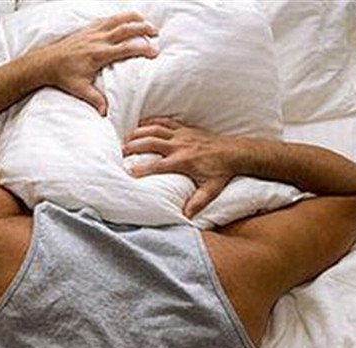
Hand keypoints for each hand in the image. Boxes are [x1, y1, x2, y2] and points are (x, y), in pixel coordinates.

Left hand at [42, 12, 157, 115]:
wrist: (47, 62)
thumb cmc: (64, 76)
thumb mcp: (80, 90)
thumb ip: (95, 100)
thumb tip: (106, 113)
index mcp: (98, 54)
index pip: (125, 48)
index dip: (142, 48)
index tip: (154, 52)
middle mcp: (97, 40)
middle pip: (125, 29)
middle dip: (143, 29)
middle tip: (157, 33)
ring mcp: (93, 32)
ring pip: (118, 20)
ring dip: (134, 19)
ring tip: (148, 22)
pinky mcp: (88, 28)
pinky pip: (108, 19)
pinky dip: (120, 17)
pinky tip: (129, 20)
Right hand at [123, 116, 245, 217]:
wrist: (235, 153)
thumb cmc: (221, 172)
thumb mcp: (211, 190)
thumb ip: (197, 203)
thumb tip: (185, 217)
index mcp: (184, 161)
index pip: (158, 165)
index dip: (142, 169)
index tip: (128, 172)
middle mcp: (180, 145)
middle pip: (151, 142)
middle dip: (134, 146)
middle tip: (120, 151)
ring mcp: (182, 134)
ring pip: (155, 129)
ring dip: (139, 132)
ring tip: (125, 138)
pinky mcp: (185, 128)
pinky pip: (165, 121)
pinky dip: (151, 122)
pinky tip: (141, 125)